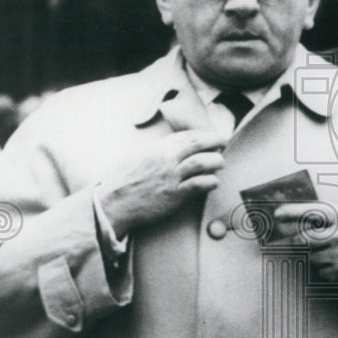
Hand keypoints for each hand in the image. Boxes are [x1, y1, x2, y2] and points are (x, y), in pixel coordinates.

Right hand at [97, 129, 226, 234]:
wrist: (114, 203)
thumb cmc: (124, 182)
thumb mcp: (138, 158)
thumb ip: (156, 152)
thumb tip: (173, 149)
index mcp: (156, 148)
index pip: (185, 135)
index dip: (202, 134)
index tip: (211, 135)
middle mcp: (165, 159)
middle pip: (196, 143)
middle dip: (214, 140)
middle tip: (223, 142)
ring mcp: (171, 177)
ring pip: (202, 162)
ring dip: (216, 161)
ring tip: (220, 164)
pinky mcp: (175, 195)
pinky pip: (199, 184)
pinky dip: (210, 181)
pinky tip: (214, 182)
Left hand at [271, 202, 337, 282]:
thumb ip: (329, 219)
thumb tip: (299, 220)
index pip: (310, 212)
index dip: (291, 212)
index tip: (278, 215)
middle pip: (303, 239)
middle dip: (296, 241)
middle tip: (295, 242)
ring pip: (311, 258)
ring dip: (316, 257)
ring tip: (333, 255)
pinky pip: (322, 273)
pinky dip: (326, 271)